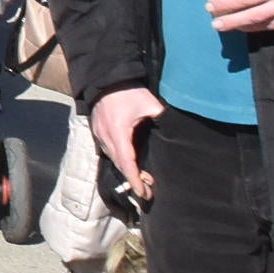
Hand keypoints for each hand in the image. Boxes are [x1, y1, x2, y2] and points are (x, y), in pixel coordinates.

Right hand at [91, 85, 164, 201]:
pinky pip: (108, 151)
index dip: (135, 179)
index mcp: (119, 131)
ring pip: (113, 159)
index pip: (127, 162)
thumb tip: (176, 130)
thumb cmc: (128, 92)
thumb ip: (162, 117)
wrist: (106, 79)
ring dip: (127, 170)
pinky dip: (120, 160)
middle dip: (133, 179)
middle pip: (119, 164)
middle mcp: (106, 136)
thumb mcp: (149, 103)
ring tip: (143, 178)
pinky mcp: (98, 131)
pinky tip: (130, 163)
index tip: (144, 193)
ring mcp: (100, 134)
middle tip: (148, 191)